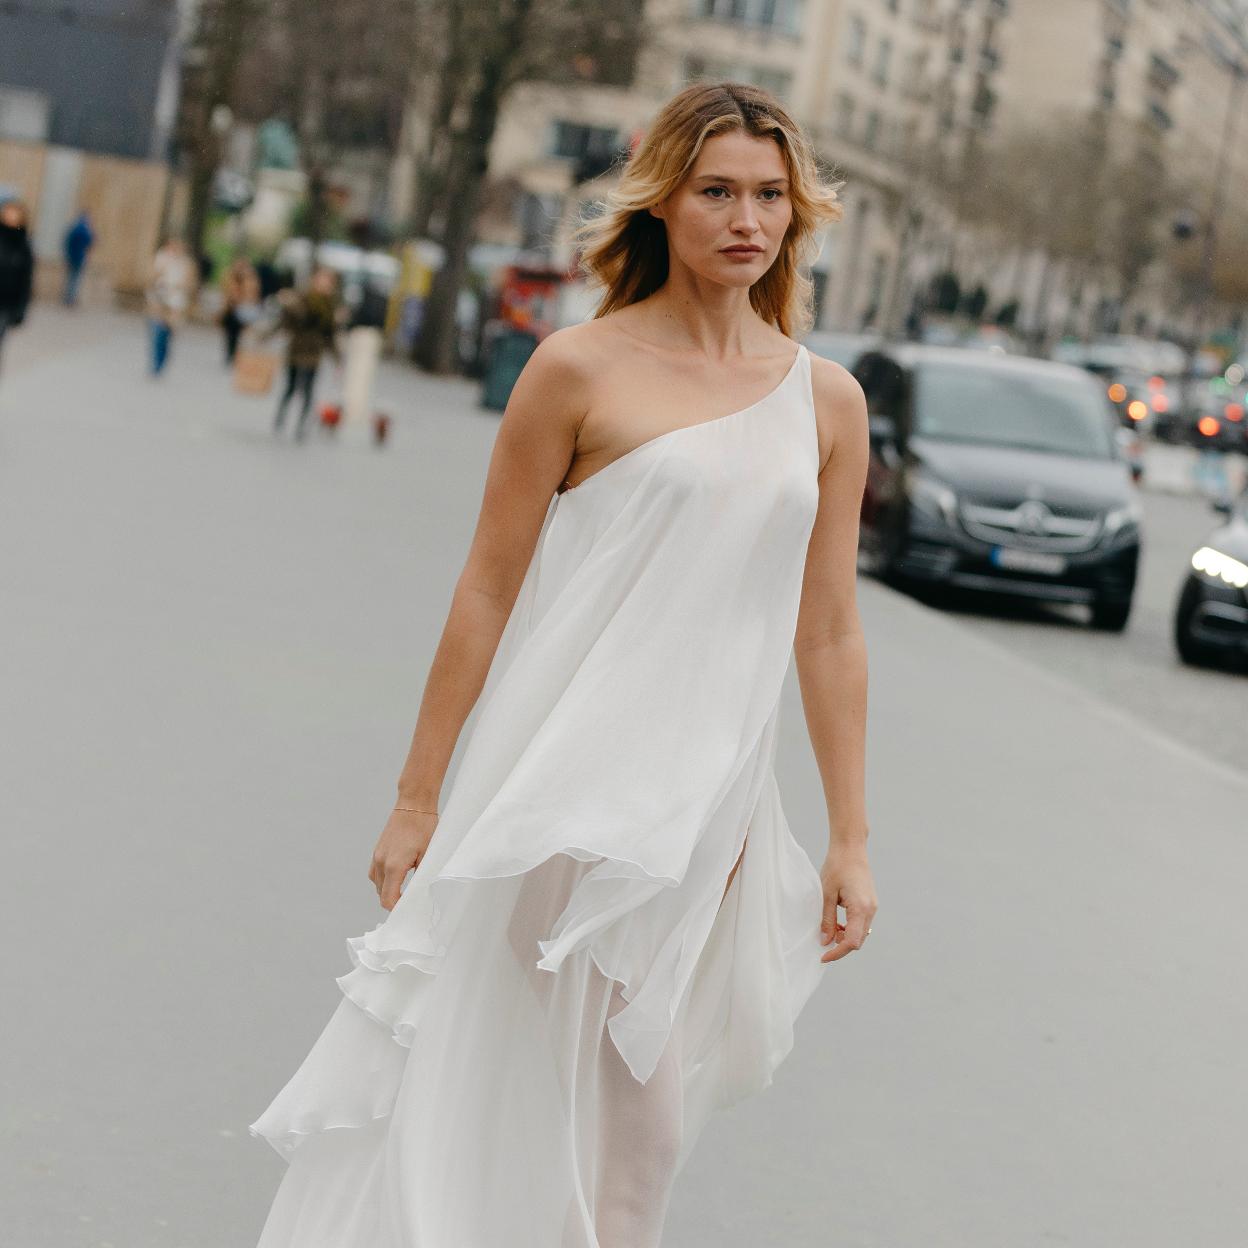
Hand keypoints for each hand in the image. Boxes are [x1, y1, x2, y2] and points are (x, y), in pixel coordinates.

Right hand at [368, 807, 438, 909]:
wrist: (414, 805)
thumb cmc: (424, 827)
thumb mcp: (428, 855)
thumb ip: (422, 876)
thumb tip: (421, 893)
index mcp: (394, 866)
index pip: (388, 899)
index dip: (397, 909)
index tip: (409, 910)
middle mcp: (381, 862)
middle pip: (381, 894)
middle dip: (393, 901)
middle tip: (410, 903)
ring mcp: (377, 856)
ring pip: (376, 884)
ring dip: (387, 890)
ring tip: (404, 891)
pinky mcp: (377, 850)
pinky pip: (374, 873)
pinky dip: (383, 880)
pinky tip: (396, 877)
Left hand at [819, 845, 876, 962]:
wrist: (850, 848)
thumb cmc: (837, 866)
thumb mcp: (826, 894)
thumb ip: (827, 919)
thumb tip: (825, 941)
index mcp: (860, 909)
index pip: (852, 942)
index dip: (837, 953)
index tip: (823, 957)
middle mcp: (871, 910)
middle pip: (858, 941)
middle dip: (841, 946)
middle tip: (823, 944)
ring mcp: (873, 906)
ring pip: (861, 933)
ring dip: (846, 937)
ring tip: (829, 930)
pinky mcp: (871, 903)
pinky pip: (862, 923)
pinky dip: (851, 928)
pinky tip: (838, 922)